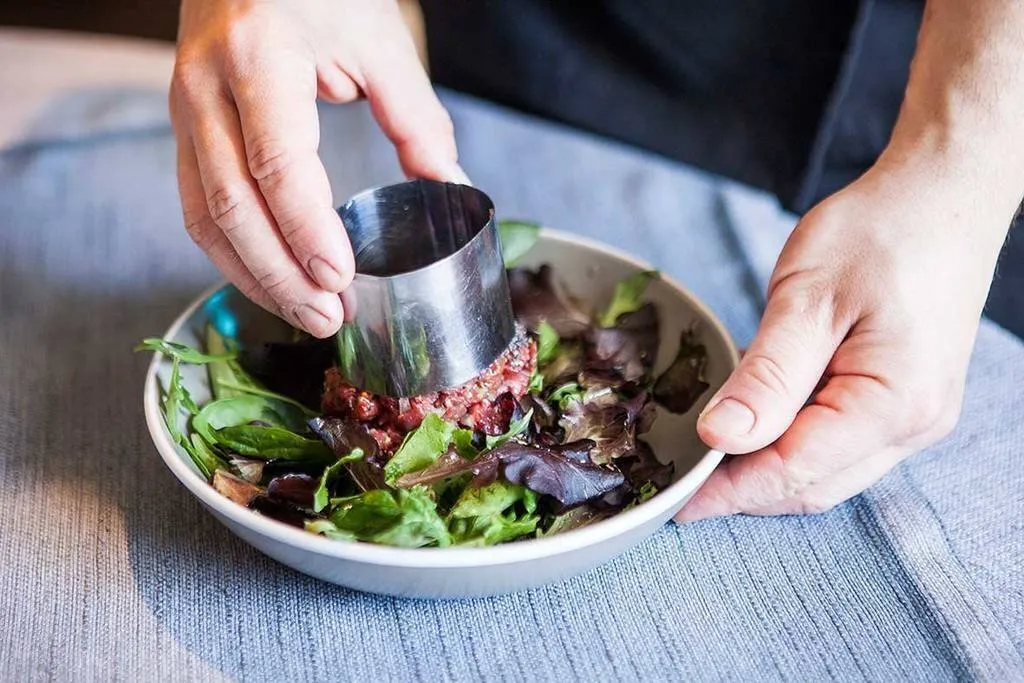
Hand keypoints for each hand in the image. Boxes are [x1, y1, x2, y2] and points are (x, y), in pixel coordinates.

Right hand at [170, 0, 465, 336]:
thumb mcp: (377, 38)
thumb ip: (415, 115)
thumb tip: (450, 184)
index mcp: (259, 56)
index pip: (278, 164)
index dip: (308, 230)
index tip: (342, 277)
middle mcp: (207, 86)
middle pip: (234, 205)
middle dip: (281, 275)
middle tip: (328, 318)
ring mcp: (185, 110)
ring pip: (205, 217)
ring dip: (254, 277)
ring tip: (305, 315)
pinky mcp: (183, 128)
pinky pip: (197, 206)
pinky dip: (233, 254)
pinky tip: (270, 281)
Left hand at [677, 155, 1007, 519]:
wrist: (942, 195)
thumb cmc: (882, 233)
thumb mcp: (809, 300)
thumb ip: (766, 377)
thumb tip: (719, 437)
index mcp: (893, 404)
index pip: (794, 471)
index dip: (728, 490)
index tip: (674, 498)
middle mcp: (912, 425)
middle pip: (811, 484)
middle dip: (743, 490)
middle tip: (680, 479)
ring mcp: (913, 417)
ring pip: (825, 471)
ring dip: (765, 470)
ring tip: (706, 456)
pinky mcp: (902, 400)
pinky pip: (838, 442)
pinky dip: (789, 442)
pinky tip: (751, 422)